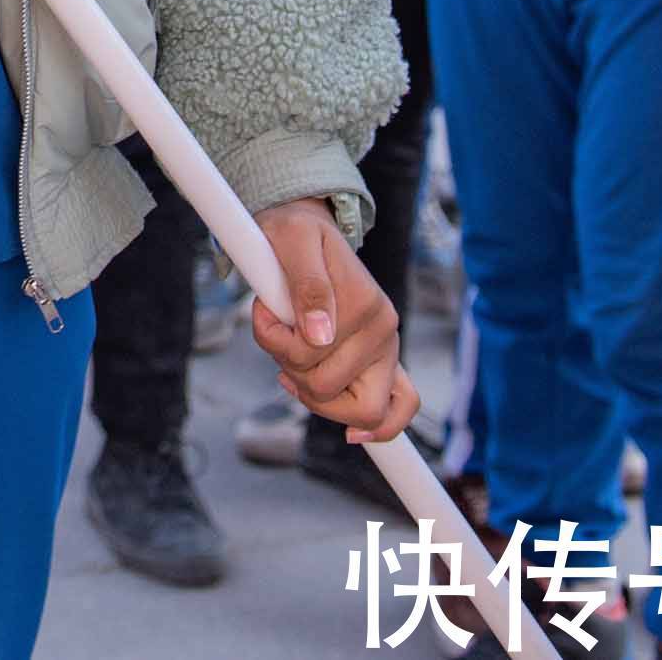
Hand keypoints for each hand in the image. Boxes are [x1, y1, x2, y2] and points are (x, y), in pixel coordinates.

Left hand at [246, 197, 417, 437]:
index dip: (274, 343)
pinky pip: (398, 410)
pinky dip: (376, 428)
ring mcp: (388, 350)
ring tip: (293, 356)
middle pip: (326, 387)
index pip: (309, 356)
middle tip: (277, 332)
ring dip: (311, 390)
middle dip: (289, 366)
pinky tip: (350, 432)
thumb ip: (307, 285)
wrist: (309, 230)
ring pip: (355, 412)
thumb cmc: (296, 236)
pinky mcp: (386, 363)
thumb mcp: (293, 242)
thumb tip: (319, 336)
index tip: (263, 314)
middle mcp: (385, 330)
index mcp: (366, 303)